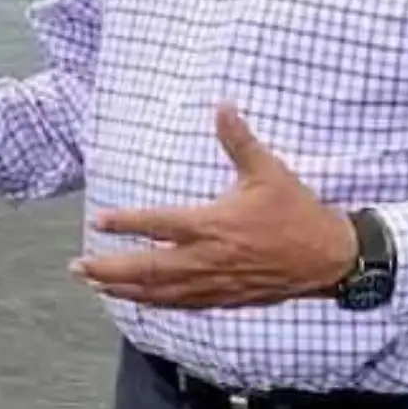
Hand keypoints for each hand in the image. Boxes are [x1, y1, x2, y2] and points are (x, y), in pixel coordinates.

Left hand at [70, 103, 355, 307]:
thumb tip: (222, 105)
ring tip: (95, 284)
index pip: (158, 225)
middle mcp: (207, 258)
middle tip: (78, 266)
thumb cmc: (296, 212)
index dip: (126, 223)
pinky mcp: (225, 298)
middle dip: (109, 268)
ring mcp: (215, 283)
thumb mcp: (267, 171)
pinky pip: (182, 304)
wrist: (329, 258)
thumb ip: (238, 140)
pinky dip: (155, 303)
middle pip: (148, 268)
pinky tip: (138, 301)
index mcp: (212, 225)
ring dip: (124, 289)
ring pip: (160, 292)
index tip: (99, 220)